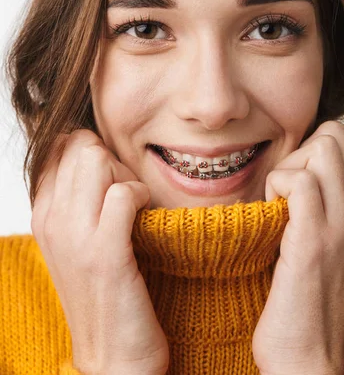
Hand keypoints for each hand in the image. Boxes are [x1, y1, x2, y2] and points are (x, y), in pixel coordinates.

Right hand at [31, 129, 168, 374]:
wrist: (112, 355)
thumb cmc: (104, 290)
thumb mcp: (78, 238)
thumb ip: (78, 196)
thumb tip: (98, 152)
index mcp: (43, 213)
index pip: (59, 146)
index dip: (92, 151)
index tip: (108, 179)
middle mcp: (51, 220)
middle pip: (80, 145)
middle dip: (111, 157)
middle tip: (125, 190)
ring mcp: (75, 236)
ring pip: (97, 159)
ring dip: (125, 174)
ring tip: (134, 204)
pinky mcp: (105, 253)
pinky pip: (123, 192)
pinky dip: (141, 195)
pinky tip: (145, 215)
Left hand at [252, 121, 343, 374]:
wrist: (308, 351)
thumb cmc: (306, 289)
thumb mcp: (329, 234)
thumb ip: (325, 195)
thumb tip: (300, 158)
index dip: (316, 145)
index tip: (299, 177)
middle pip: (335, 133)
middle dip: (302, 151)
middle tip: (288, 191)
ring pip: (321, 147)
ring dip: (289, 168)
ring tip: (281, 204)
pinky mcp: (315, 239)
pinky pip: (298, 180)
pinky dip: (276, 187)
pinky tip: (272, 216)